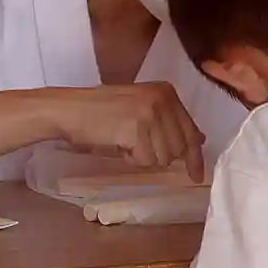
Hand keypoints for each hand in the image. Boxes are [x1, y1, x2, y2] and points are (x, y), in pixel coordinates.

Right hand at [53, 82, 204, 182]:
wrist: (68, 110)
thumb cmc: (102, 113)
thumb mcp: (142, 109)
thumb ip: (170, 123)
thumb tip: (198, 140)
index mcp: (167, 92)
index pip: (191, 131)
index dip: (195, 157)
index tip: (197, 175)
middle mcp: (162, 99)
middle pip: (179, 149)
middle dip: (159, 155)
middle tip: (135, 144)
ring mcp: (150, 113)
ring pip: (163, 158)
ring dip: (143, 157)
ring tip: (124, 140)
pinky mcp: (136, 129)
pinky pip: (145, 160)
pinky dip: (132, 159)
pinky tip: (118, 144)